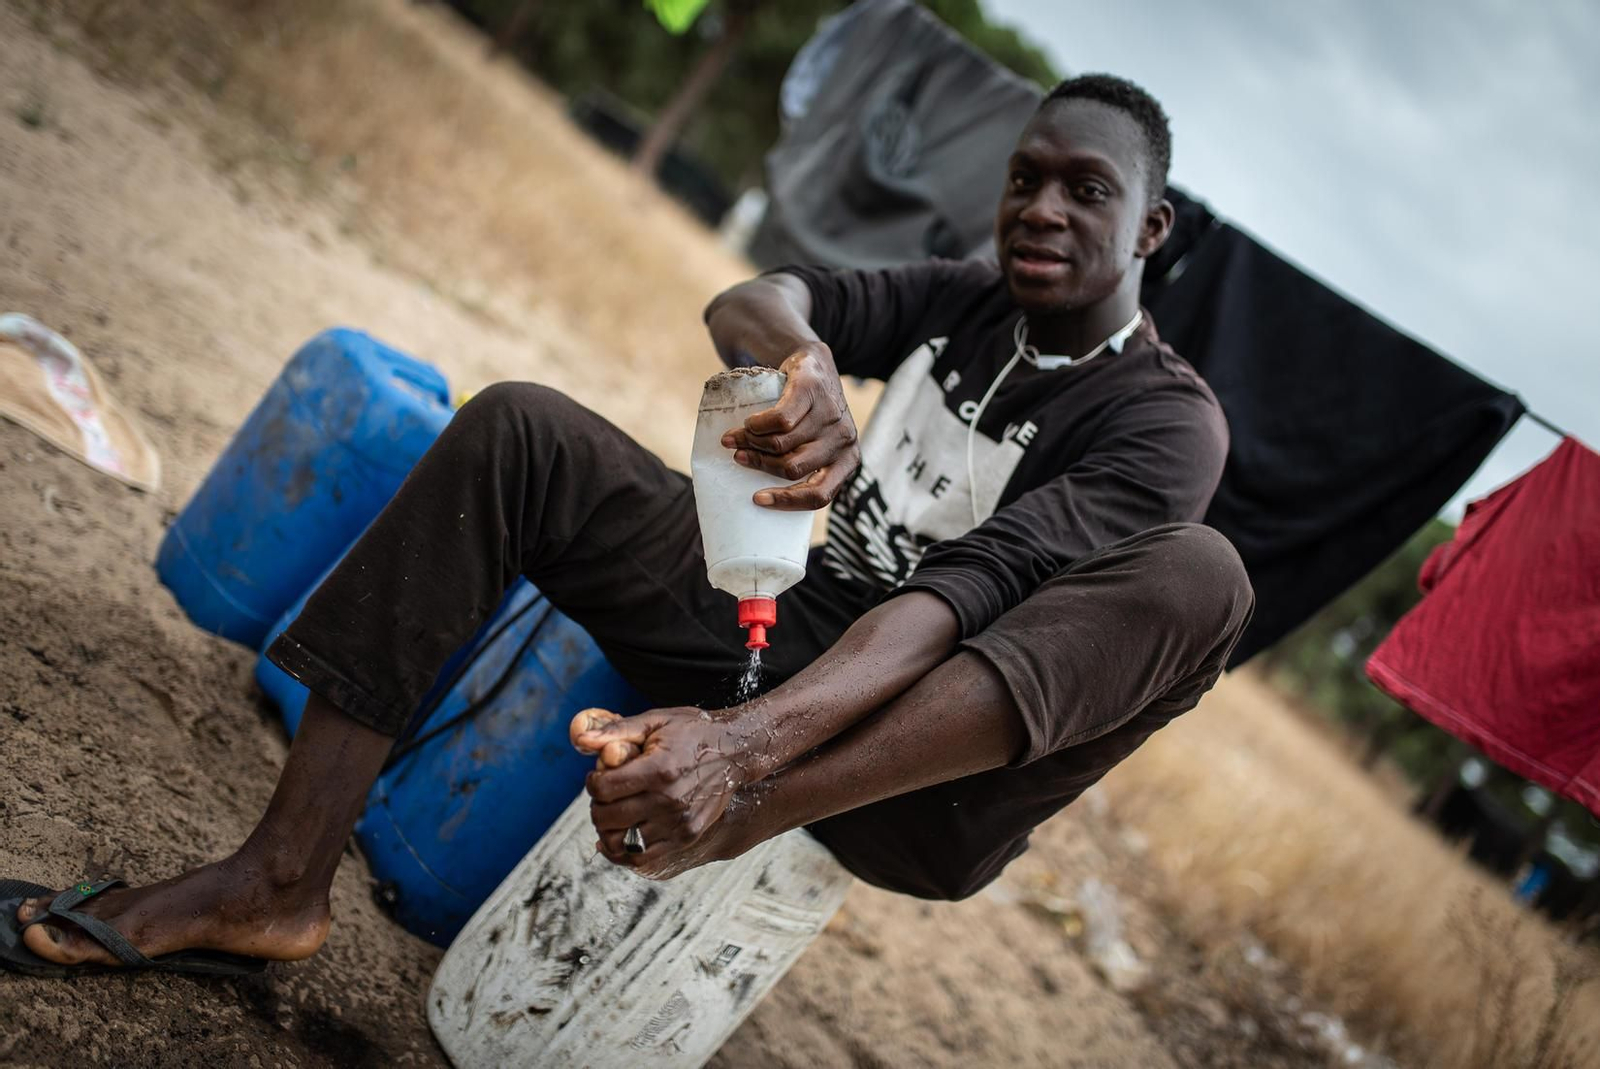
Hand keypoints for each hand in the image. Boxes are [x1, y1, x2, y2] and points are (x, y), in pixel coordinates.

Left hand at [573, 707, 767, 869]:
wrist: (735, 751)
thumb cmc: (693, 732)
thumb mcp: (656, 721)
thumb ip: (616, 731)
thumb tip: (580, 741)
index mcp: (659, 770)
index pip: (603, 789)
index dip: (593, 782)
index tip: (599, 775)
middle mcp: (669, 801)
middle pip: (607, 817)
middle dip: (597, 805)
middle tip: (605, 795)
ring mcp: (679, 823)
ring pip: (621, 841)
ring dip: (609, 829)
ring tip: (614, 813)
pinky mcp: (687, 836)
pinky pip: (644, 857)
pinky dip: (625, 851)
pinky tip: (621, 837)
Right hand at [721, 346, 859, 510]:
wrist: (813, 364)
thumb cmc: (809, 414)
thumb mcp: (815, 444)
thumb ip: (802, 466)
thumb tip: (760, 498)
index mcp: (848, 462)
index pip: (819, 496)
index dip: (786, 502)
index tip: (756, 499)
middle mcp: (844, 441)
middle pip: (792, 468)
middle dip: (760, 464)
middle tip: (739, 457)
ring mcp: (831, 415)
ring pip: (782, 444)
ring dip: (752, 443)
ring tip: (737, 438)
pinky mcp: (813, 392)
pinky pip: (779, 420)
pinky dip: (757, 425)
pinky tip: (749, 423)